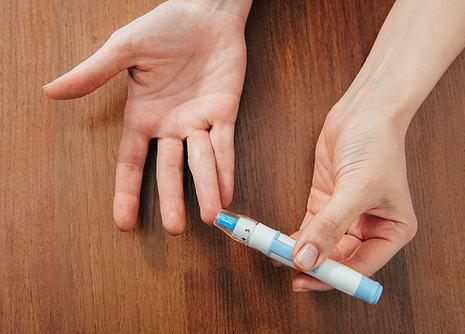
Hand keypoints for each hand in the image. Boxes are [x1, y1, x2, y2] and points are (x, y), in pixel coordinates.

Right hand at [44, 1, 250, 233]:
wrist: (205, 12)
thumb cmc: (165, 26)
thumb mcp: (124, 50)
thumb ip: (93, 74)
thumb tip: (52, 90)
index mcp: (143, 116)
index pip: (131, 162)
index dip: (127, 193)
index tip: (124, 223)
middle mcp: (170, 125)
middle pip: (169, 170)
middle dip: (172, 199)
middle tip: (174, 228)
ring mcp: (198, 121)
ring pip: (201, 162)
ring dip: (205, 189)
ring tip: (208, 216)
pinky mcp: (224, 113)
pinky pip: (225, 146)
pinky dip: (227, 169)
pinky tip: (227, 192)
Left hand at [289, 96, 417, 291]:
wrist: (364, 111)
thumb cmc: (376, 145)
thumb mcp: (356, 189)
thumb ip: (331, 227)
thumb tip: (307, 259)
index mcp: (392, 231)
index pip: (361, 267)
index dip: (333, 277)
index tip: (305, 280)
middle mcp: (370, 228)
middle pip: (338, 260)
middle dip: (313, 265)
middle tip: (286, 267)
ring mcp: (346, 217)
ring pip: (321, 246)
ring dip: (299, 252)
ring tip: (275, 256)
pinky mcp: (326, 204)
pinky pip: (309, 229)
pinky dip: (294, 237)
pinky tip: (278, 243)